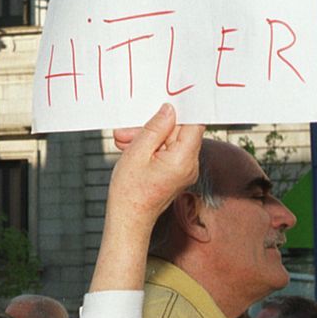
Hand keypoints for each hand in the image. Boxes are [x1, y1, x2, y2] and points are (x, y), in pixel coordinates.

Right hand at [89, 103, 204, 291]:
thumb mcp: (137, 152)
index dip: (183, 109)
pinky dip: (151, 149)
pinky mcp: (178, 173)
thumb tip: (169, 110)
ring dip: (148, 139)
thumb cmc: (130, 190)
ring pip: (170, 142)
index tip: (171, 97)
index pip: (193, 124)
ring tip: (123, 143)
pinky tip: (131, 150)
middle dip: (153, 128)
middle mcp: (190, 164)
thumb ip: (155, 128)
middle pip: (178, 132)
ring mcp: (186, 170)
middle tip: (126, 131)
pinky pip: (167, 152)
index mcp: (184, 158)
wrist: (128, 220)